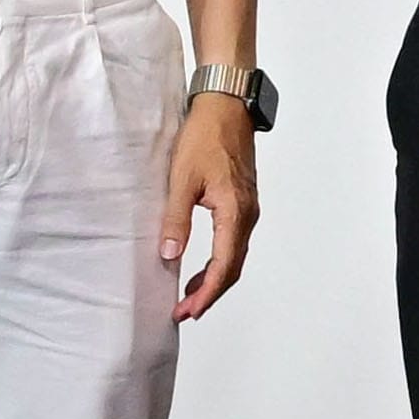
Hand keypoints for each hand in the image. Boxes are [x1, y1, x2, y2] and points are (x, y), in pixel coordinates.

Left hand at [164, 89, 264, 318]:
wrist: (227, 107)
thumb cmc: (205, 136)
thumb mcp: (182, 179)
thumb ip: (176, 219)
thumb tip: (169, 255)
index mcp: (234, 213)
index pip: (223, 266)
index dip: (205, 293)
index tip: (187, 311)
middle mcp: (247, 215)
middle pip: (232, 268)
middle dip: (209, 293)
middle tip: (184, 311)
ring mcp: (248, 209)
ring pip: (234, 256)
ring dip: (213, 279)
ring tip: (189, 295)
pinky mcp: (243, 202)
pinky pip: (234, 242)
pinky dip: (219, 261)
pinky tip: (200, 265)